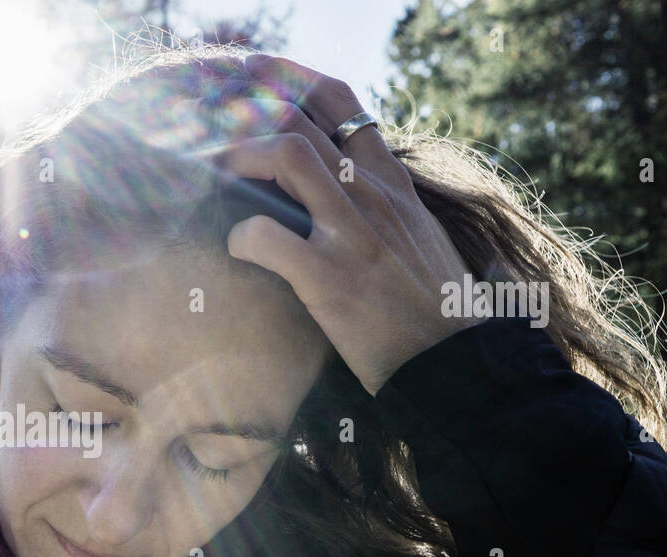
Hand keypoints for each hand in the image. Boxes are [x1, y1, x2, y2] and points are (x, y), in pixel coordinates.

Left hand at [211, 55, 478, 396]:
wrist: (453, 362)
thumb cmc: (430, 306)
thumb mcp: (416, 234)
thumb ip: (379, 202)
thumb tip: (341, 186)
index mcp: (391, 181)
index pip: (341, 101)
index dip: (288, 83)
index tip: (253, 90)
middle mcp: (372, 195)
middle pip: (300, 118)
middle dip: (245, 119)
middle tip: (212, 140)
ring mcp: (352, 233)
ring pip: (288, 156)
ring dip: (239, 159)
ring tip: (217, 181)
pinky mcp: (329, 279)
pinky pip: (266, 236)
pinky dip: (240, 237)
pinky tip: (237, 250)